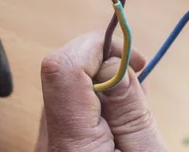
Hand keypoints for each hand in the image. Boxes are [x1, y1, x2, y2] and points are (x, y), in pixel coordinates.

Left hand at [34, 31, 167, 151]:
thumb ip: (130, 109)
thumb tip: (114, 62)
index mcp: (72, 143)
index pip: (63, 68)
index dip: (96, 47)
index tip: (132, 59)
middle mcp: (49, 140)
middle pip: (63, 73)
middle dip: (105, 66)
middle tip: (139, 91)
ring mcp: (48, 142)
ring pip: (66, 87)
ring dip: (102, 85)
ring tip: (132, 115)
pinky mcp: (54, 144)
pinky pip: (68, 107)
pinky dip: (96, 103)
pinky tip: (117, 124)